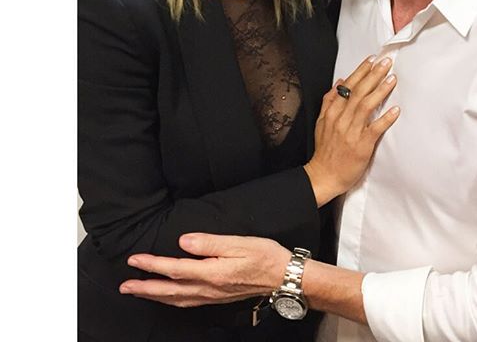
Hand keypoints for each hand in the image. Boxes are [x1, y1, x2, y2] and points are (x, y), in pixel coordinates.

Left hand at [120, 233, 289, 306]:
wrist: (284, 276)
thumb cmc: (265, 256)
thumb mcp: (240, 243)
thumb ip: (210, 242)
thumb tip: (184, 241)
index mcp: (213, 272)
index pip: (175, 269)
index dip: (153, 265)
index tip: (134, 260)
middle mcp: (209, 288)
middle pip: (170, 290)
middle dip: (145, 287)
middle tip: (124, 285)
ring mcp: (213, 296)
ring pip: (176, 300)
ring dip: (154, 296)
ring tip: (137, 292)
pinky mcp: (217, 297)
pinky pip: (187, 303)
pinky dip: (171, 301)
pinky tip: (167, 297)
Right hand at [304, 56, 398, 205]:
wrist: (324, 175)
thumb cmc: (325, 150)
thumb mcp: (321, 122)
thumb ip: (330, 101)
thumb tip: (341, 82)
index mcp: (332, 112)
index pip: (348, 86)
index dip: (361, 72)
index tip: (372, 60)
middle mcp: (341, 119)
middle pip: (359, 92)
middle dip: (373, 75)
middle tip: (386, 62)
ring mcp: (351, 132)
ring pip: (366, 106)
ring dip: (380, 91)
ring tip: (392, 79)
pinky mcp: (362, 145)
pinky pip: (375, 129)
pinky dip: (385, 118)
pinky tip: (396, 110)